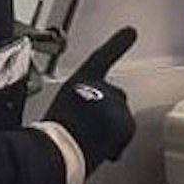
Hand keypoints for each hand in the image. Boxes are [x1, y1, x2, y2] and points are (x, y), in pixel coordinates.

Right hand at [44, 27, 137, 175]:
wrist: (53, 152)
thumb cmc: (51, 134)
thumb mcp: (63, 106)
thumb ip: (83, 101)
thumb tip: (90, 115)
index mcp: (81, 80)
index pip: (103, 57)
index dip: (118, 43)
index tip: (132, 31)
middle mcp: (100, 86)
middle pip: (115, 100)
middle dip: (106, 117)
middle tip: (85, 132)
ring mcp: (113, 103)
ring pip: (121, 120)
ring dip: (109, 132)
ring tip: (87, 142)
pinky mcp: (123, 120)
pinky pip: (125, 135)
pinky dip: (116, 145)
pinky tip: (97, 150)